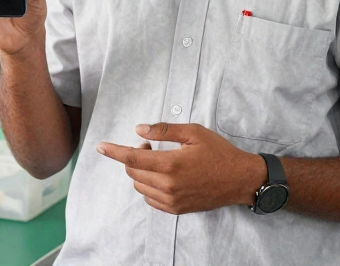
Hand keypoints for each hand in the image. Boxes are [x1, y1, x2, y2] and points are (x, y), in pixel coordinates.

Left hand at [97, 123, 263, 214]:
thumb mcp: (193, 132)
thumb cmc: (219, 153)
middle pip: (133, 172)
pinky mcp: (176, 209)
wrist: (240, 180)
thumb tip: (139, 131)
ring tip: (159, 161)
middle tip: (149, 146)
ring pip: (140, 185)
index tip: (100, 147)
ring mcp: (171, 200)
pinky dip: (149, 186)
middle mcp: (168, 185)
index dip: (114, 152)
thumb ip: (164, 130)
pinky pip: (150, 198)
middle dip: (133, 157)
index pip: (132, 159)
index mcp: (170, 164)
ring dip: (141, 172)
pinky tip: (163, 176)